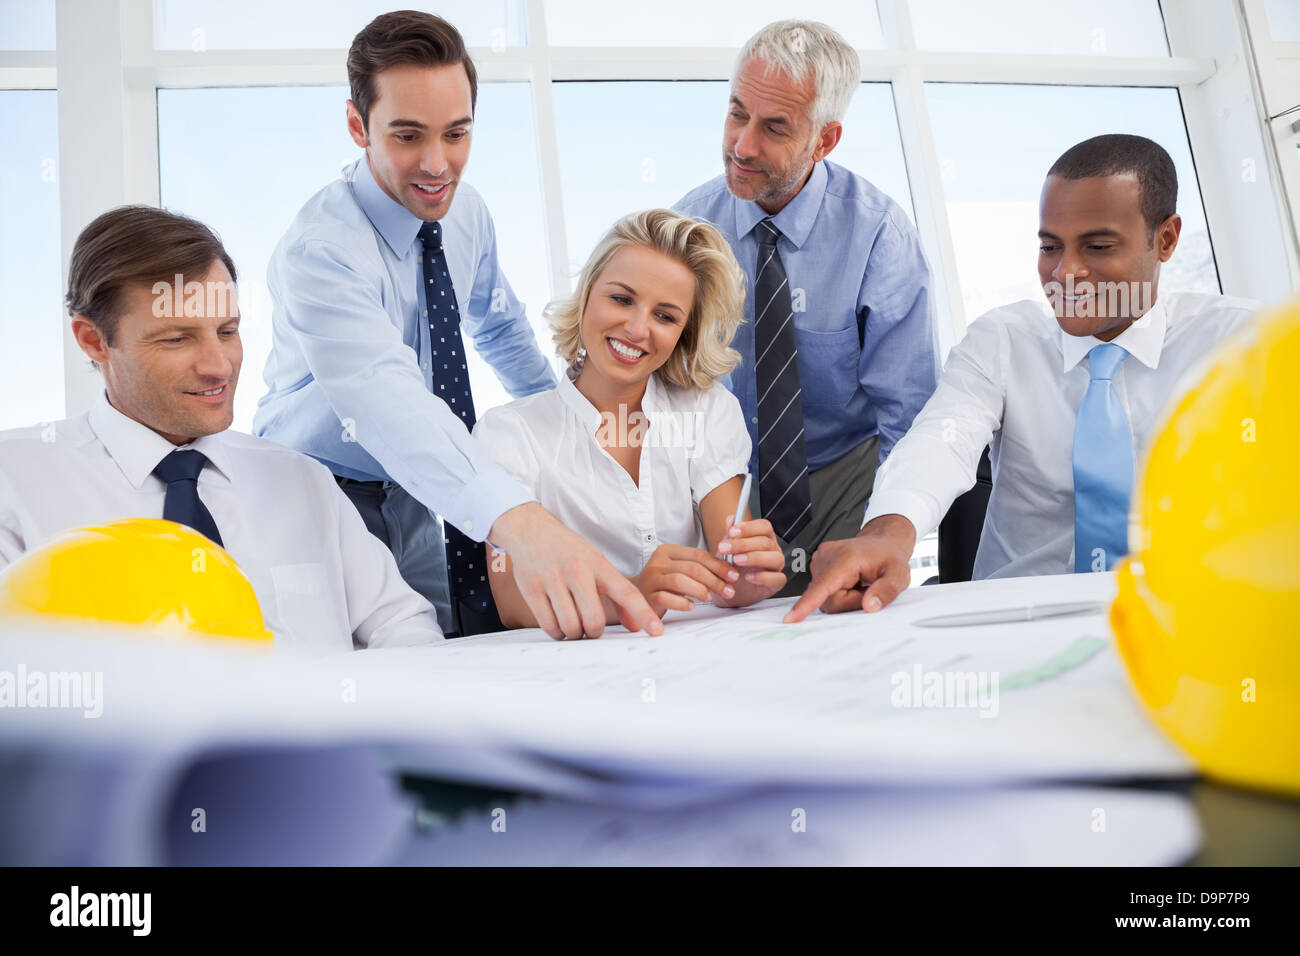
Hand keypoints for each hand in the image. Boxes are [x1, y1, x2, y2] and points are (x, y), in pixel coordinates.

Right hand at [490, 502, 661, 639]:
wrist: (530, 530)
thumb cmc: (568, 551)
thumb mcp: (596, 563)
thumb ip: (617, 593)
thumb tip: (635, 626)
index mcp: (598, 563)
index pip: (627, 592)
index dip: (643, 614)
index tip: (656, 631)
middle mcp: (577, 571)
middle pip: (594, 620)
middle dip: (595, 632)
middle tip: (592, 629)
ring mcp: (552, 580)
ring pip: (571, 626)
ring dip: (575, 634)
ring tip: (574, 625)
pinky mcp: (532, 590)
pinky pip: (549, 626)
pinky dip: (557, 632)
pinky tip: (559, 625)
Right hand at [632, 543, 740, 617]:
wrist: (634, 596)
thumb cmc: (663, 583)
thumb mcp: (679, 568)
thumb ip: (699, 565)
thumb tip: (730, 568)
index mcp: (667, 551)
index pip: (698, 555)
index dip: (719, 566)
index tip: (733, 576)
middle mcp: (658, 562)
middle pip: (692, 568)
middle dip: (714, 580)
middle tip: (729, 591)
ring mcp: (651, 579)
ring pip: (680, 580)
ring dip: (700, 590)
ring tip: (710, 598)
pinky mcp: (646, 596)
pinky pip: (666, 598)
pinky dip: (681, 602)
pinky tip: (691, 606)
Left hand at [714, 515, 785, 604]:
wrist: (730, 588)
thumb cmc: (733, 565)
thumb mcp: (728, 548)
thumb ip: (730, 534)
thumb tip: (731, 519)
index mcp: (764, 537)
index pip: (764, 527)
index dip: (749, 527)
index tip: (732, 532)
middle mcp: (773, 549)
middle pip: (766, 542)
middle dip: (743, 544)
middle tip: (725, 548)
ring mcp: (776, 566)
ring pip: (775, 558)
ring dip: (754, 558)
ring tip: (736, 560)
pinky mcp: (776, 583)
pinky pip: (778, 578)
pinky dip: (763, 577)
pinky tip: (748, 577)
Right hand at [783, 514, 915, 622]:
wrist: (881, 542)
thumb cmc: (890, 558)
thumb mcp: (900, 574)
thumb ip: (887, 590)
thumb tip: (869, 606)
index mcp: (846, 559)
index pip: (824, 586)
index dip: (808, 604)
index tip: (791, 619)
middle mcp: (826, 557)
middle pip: (829, 599)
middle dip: (850, 602)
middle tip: (867, 589)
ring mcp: (818, 561)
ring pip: (826, 598)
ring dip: (845, 597)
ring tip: (860, 583)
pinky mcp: (816, 567)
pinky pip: (823, 592)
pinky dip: (838, 592)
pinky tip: (851, 581)